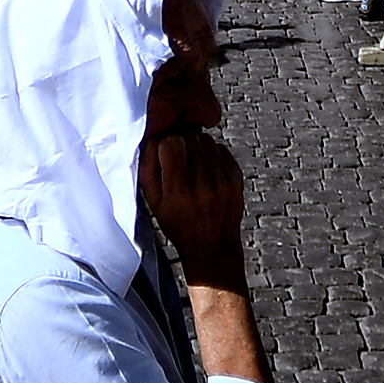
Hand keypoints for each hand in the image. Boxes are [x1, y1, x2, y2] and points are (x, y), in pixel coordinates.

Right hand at [141, 127, 246, 276]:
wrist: (212, 245)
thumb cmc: (178, 224)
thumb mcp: (153, 201)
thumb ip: (147, 167)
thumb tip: (152, 138)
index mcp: (179, 190)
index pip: (172, 142)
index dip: (165, 144)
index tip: (165, 155)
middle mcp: (203, 183)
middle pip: (190, 137)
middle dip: (181, 143)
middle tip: (178, 161)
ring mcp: (223, 179)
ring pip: (206, 139)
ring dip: (196, 147)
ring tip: (191, 167)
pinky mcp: (236, 176)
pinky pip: (221, 148)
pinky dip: (211, 154)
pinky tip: (206, 171)